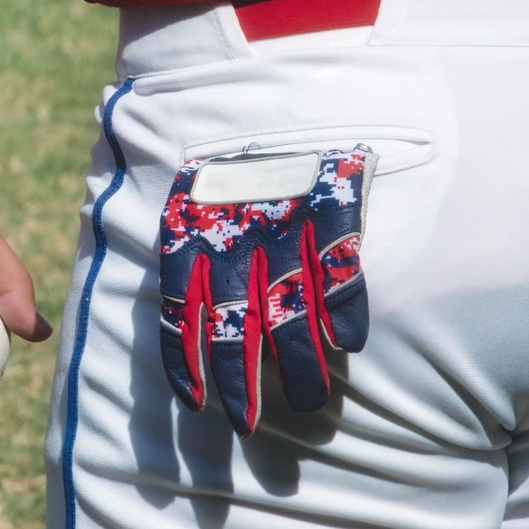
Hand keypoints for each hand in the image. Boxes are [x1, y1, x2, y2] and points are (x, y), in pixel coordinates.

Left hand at [158, 146, 374, 434]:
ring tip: (310, 403)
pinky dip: (345, 311)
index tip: (196, 405)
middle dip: (239, 384)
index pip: (179, 312)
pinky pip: (338, 272)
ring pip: (289, 314)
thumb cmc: (234, 170)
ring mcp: (284, 230)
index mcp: (193, 237)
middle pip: (233, 328)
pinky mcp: (328, 213)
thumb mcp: (193, 205)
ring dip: (300, 364)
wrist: (281, 102)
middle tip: (245, 426)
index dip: (185, 363)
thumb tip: (179, 319)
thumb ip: (187, 258)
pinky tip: (349, 345)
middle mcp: (236, 242)